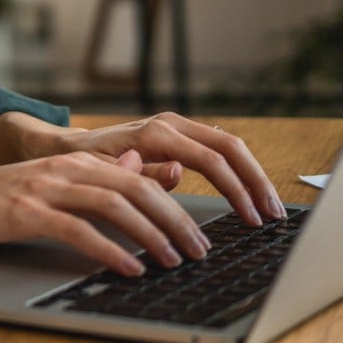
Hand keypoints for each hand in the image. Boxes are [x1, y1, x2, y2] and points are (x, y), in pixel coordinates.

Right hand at [0, 150, 211, 275]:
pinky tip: (129, 269)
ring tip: (173, 261)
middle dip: (175, 220)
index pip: (141, 179)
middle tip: (199, 251)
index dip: (176, 206)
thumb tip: (139, 170)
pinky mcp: (26, 211)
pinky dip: (110, 250)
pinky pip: (78, 230)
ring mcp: (45, 187)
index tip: (198, 235)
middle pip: (137, 188)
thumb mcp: (51, 184)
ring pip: (114, 205)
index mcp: (75, 161)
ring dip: (151, 235)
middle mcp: (65, 168)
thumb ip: (94, 178)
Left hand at [54, 113, 286, 225]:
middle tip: (274, 215)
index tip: (252, 218)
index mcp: (157, 133)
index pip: (211, 160)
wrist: (67, 148)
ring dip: (253, 177)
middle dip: (256, 182)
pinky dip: (239, 171)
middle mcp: (171, 124)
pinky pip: (218, 150)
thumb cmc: (83, 164)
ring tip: (270, 208)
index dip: (236, 190)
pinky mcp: (180, 136)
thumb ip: (143, 176)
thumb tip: (179, 172)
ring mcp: (177, 127)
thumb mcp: (106, 175)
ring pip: (229, 146)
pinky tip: (251, 193)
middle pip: (230, 148)